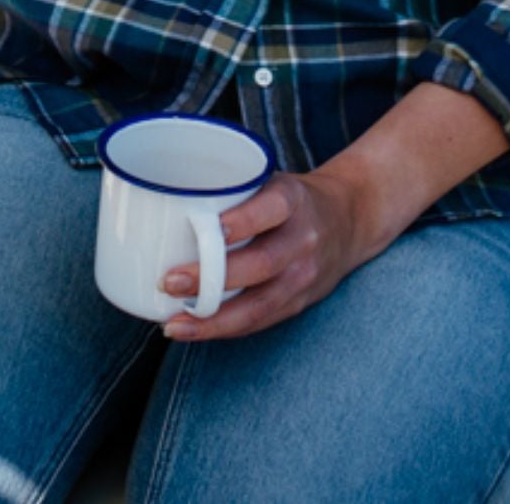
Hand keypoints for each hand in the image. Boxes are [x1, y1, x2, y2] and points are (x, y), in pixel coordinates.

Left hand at [159, 168, 378, 343]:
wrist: (348, 220)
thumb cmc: (291, 198)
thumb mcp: (271, 180)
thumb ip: (231, 190)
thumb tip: (160, 196)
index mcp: (294, 200)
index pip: (270, 209)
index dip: (241, 221)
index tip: (207, 228)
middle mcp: (303, 240)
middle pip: (259, 265)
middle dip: (212, 279)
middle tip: (169, 281)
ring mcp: (303, 277)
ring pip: (258, 306)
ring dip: (212, 319)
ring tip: (172, 323)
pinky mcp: (298, 303)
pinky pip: (259, 321)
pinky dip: (224, 329)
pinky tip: (193, 330)